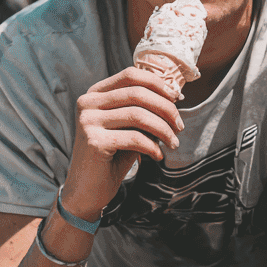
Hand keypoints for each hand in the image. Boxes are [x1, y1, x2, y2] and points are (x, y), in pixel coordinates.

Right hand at [63, 67, 183, 216]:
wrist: (87, 191)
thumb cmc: (111, 157)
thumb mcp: (127, 127)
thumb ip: (141, 110)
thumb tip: (174, 96)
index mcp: (94, 94)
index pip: (131, 75)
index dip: (158, 83)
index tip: (177, 97)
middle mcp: (87, 103)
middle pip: (137, 94)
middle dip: (166, 108)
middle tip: (180, 126)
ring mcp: (88, 121)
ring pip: (138, 115)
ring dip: (163, 129)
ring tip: (174, 142)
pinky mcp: (93, 142)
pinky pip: (134, 138)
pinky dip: (153, 146)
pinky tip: (158, 155)